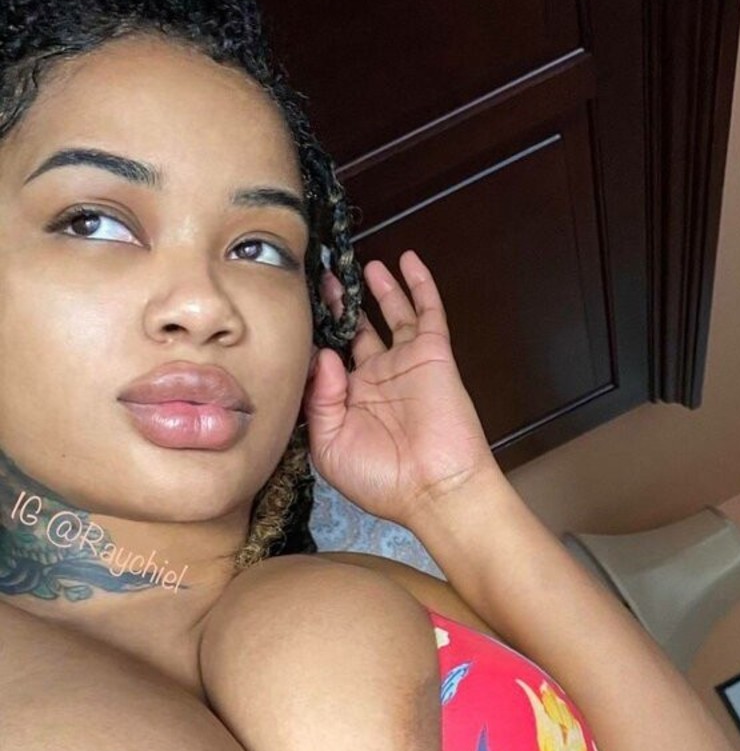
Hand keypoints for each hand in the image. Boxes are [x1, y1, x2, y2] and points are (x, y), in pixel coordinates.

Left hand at [303, 250, 496, 527]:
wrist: (435, 489)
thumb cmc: (382, 480)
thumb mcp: (329, 446)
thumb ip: (317, 400)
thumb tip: (323, 354)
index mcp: (348, 402)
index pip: (325, 359)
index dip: (311, 337)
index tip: (293, 313)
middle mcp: (375, 378)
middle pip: (353, 330)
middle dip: (338, 305)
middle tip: (320, 277)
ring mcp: (404, 364)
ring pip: (389, 315)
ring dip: (376, 289)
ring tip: (358, 265)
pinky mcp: (432, 355)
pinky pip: (428, 312)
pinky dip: (420, 285)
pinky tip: (408, 261)